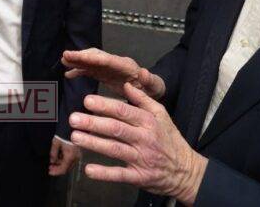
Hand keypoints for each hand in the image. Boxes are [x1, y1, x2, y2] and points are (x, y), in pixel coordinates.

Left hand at [48, 136, 80, 175]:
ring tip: (53, 162)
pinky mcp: (78, 151)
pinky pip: (71, 159)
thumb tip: (52, 161)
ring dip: (61, 164)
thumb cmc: (64, 132)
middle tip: (50, 167)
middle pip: (67, 168)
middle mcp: (76, 157)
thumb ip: (53, 154)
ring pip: (69, 164)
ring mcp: (78, 154)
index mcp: (70, 157)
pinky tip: (59, 157)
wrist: (73, 125)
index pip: (63, 170)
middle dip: (58, 169)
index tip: (49, 171)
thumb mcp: (56, 143)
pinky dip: (65, 160)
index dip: (55, 172)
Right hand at [62, 48, 164, 99]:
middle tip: (65, 55)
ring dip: (77, 61)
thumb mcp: (154, 87)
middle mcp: (115, 63)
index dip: (90, 57)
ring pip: (91, 61)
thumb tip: (144, 72)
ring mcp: (108, 68)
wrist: (152, 90)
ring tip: (63, 61)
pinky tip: (68, 73)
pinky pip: (90, 70)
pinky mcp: (105, 73)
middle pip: (96, 57)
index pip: (105, 59)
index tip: (76, 55)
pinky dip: (79, 71)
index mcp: (125, 66)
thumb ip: (150, 80)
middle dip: (81, 56)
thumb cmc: (153, 89)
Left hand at [69, 84, 206, 205]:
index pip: (124, 111)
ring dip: (94, 143)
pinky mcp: (139, 177)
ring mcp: (142, 159)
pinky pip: (120, 175)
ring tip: (75, 137)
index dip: (105, 105)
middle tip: (74, 118)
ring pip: (115, 149)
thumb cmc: (169, 140)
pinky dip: (104, 173)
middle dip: (93, 123)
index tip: (87, 100)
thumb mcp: (161, 115)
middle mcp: (144, 139)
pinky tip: (89, 169)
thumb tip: (127, 83)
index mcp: (148, 122)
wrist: (185, 171)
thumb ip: (143, 99)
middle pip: (116, 129)